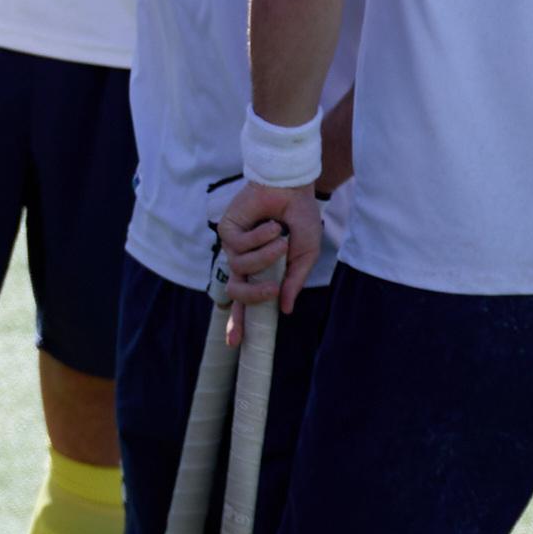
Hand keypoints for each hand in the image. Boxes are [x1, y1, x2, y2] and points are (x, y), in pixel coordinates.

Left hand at [214, 178, 325, 311]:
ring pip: (241, 267)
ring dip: (267, 255)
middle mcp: (245, 262)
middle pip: (236, 291)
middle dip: (254, 295)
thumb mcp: (305, 255)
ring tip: (282, 239)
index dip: (239, 322)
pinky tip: (271, 225)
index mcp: (261, 271)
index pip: (246, 301)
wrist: (293, 189)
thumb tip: (286, 309)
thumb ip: (294, 281)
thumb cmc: (300, 219)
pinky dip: (260, 237)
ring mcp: (234, 247)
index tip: (235, 344)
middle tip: (272, 291)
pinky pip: (239, 245)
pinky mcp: (227, 230)